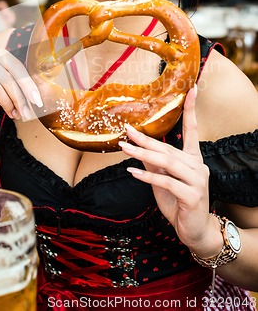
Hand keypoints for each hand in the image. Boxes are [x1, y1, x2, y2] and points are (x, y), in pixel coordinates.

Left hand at [119, 87, 217, 251]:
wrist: (193, 231)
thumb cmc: (178, 203)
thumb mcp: (162, 180)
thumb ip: (152, 163)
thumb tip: (136, 146)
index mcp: (193, 158)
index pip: (192, 130)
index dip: (190, 110)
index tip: (190, 90)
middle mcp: (198, 166)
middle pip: (168, 148)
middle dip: (146, 139)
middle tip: (128, 129)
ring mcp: (197, 180)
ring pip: (166, 162)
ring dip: (143, 154)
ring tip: (124, 148)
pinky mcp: (192, 195)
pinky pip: (166, 181)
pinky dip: (148, 176)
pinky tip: (133, 172)